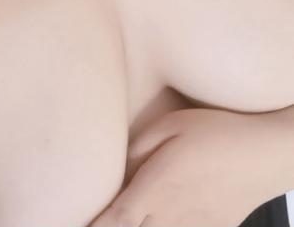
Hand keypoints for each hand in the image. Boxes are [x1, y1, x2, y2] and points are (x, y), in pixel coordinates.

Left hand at [86, 106, 279, 226]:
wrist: (266, 153)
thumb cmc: (217, 130)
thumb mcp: (174, 123)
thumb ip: (140, 144)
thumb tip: (120, 164)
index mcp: (158, 185)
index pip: (117, 219)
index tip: (75, 225)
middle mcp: (172, 213)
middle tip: (99, 220)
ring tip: (128, 216)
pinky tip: (160, 217)